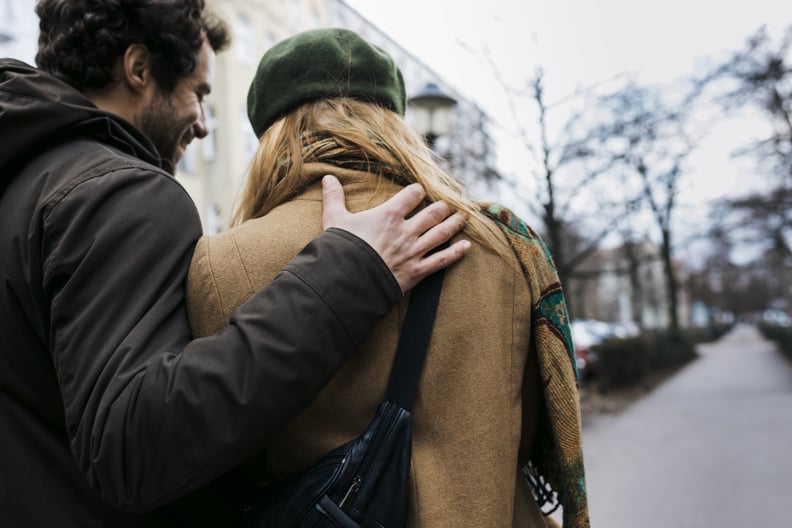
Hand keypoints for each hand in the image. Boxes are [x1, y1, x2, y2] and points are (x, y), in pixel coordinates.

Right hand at [321, 175, 469, 291]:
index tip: (420, 190)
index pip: (412, 195)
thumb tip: (328, 178)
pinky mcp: (417, 271)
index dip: (417, 191)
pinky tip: (466, 246)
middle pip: (432, 213)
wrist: (346, 281)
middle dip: (443, 206)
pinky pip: (442, 260)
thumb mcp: (334, 220)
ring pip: (441, 233)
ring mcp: (414, 251)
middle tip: (450, 203)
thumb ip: (334, 198)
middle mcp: (406, 230)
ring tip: (464, 216)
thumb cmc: (341, 249)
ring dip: (455, 223)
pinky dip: (456, 253)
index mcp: (389, 214)